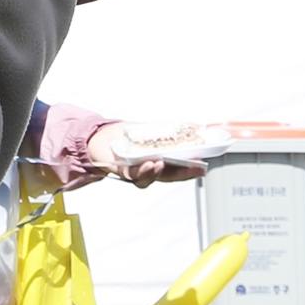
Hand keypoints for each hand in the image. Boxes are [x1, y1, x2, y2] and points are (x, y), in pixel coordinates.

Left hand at [78, 123, 205, 188]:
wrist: (101, 138)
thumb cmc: (127, 137)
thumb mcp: (152, 130)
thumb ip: (173, 130)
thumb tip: (196, 127)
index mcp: (159, 161)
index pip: (178, 168)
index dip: (192, 169)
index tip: (204, 166)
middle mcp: (149, 169)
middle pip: (169, 175)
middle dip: (184, 173)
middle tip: (197, 168)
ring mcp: (136, 171)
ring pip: (150, 177)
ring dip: (159, 172)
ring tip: (164, 163)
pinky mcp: (122, 170)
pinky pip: (133, 174)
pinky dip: (143, 170)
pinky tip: (149, 163)